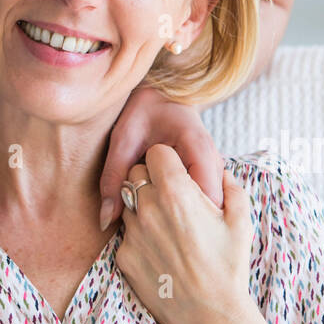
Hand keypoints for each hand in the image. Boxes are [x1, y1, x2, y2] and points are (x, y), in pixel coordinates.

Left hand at [99, 87, 225, 228]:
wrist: (162, 95)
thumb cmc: (142, 111)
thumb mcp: (123, 139)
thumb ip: (114, 177)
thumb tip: (106, 219)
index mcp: (199, 148)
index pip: (205, 195)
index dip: (186, 218)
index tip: (158, 226)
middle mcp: (215, 162)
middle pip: (210, 208)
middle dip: (186, 223)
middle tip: (154, 227)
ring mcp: (216, 171)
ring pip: (209, 208)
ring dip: (186, 219)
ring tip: (160, 222)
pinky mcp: (210, 177)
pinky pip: (203, 203)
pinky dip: (186, 212)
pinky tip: (165, 213)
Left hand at [114, 144, 253, 323]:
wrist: (210, 317)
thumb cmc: (229, 266)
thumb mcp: (241, 219)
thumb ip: (230, 185)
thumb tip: (221, 170)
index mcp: (176, 192)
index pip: (157, 153)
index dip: (169, 160)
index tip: (178, 173)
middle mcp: (147, 208)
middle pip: (136, 173)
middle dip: (151, 179)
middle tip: (171, 197)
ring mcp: (132, 233)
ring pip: (128, 203)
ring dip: (143, 207)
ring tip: (168, 227)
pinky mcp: (123, 256)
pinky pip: (127, 234)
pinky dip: (140, 236)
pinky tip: (161, 251)